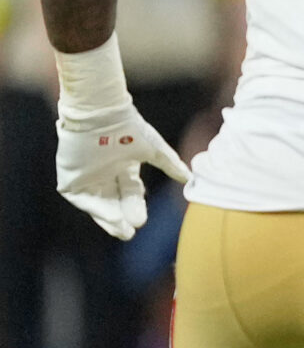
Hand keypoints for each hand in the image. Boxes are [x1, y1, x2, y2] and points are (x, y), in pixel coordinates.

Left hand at [56, 105, 189, 240]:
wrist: (101, 114)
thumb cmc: (129, 128)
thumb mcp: (155, 150)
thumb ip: (171, 165)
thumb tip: (189, 178)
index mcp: (123, 165)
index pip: (130, 192)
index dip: (135, 206)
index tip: (141, 221)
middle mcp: (104, 172)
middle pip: (113, 201)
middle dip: (122, 217)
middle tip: (129, 233)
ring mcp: (86, 176)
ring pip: (98, 204)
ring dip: (109, 218)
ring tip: (122, 230)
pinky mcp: (71, 177)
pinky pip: (83, 199)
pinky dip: (96, 209)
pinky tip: (110, 217)